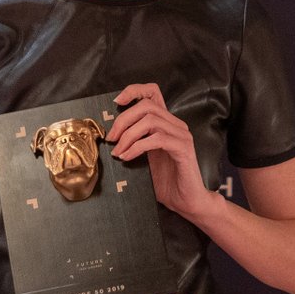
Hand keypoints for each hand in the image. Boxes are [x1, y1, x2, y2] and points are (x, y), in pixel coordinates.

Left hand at [107, 83, 217, 221]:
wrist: (186, 202)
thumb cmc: (165, 181)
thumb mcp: (143, 157)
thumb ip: (133, 142)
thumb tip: (108, 135)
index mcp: (166, 123)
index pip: (152, 92)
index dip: (133, 91)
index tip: (116, 102)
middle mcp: (176, 125)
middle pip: (146, 106)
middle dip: (123, 120)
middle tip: (111, 139)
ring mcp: (182, 135)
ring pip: (150, 120)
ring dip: (128, 135)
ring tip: (118, 152)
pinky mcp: (183, 148)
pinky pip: (157, 139)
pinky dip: (137, 147)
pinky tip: (128, 158)